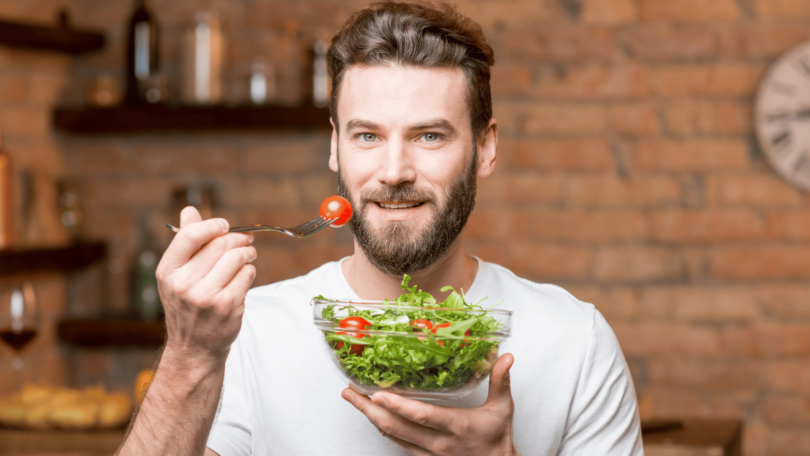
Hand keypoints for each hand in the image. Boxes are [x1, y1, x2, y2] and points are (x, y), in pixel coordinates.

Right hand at [156, 207, 256, 366]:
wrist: (194, 348)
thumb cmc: (188, 306)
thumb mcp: (177, 275)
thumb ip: (186, 242)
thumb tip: (189, 210)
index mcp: (168, 271)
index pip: (190, 235)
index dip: (212, 225)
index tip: (224, 225)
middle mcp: (183, 284)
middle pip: (220, 244)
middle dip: (238, 238)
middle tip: (245, 240)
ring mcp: (206, 296)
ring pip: (237, 257)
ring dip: (247, 253)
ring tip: (247, 256)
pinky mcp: (227, 306)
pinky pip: (247, 274)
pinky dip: (250, 271)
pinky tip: (243, 277)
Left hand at [341, 354, 518, 455]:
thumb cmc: (497, 438)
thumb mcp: (502, 409)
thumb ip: (500, 381)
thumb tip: (506, 356)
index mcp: (456, 426)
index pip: (422, 416)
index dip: (398, 406)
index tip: (377, 394)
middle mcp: (438, 443)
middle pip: (396, 427)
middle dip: (368, 409)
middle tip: (350, 392)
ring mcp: (427, 453)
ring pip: (392, 436)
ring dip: (369, 417)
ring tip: (353, 398)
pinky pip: (396, 442)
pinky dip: (381, 427)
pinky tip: (371, 415)